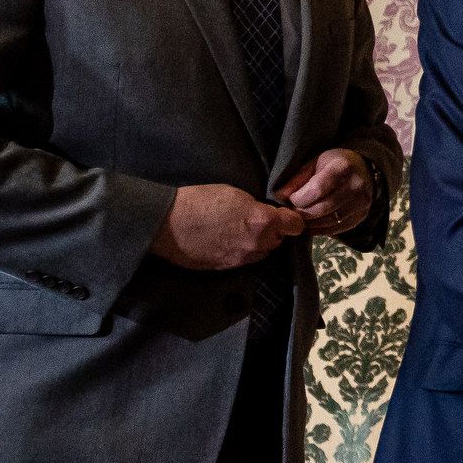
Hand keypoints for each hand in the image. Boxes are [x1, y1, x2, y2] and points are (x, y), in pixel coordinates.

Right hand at [149, 183, 305, 269]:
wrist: (166, 224)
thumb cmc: (200, 201)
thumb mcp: (236, 194)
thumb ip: (257, 208)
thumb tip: (266, 215)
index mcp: (263, 222)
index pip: (295, 225)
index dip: (292, 219)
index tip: (287, 216)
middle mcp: (256, 244)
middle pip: (278, 241)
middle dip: (273, 232)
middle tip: (259, 221)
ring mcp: (240, 259)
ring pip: (261, 253)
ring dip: (257, 244)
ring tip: (240, 232)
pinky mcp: (224, 268)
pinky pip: (242, 260)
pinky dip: (241, 252)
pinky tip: (227, 241)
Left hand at [273, 149, 374, 236]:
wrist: (361, 169)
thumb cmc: (331, 164)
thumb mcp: (313, 163)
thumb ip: (296, 179)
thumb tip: (279, 197)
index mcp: (342, 167)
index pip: (317, 189)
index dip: (299, 198)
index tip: (291, 199)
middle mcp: (356, 185)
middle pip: (322, 209)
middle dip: (301, 213)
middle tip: (292, 212)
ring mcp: (362, 202)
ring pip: (328, 222)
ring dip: (309, 223)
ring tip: (300, 218)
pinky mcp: (362, 216)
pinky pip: (336, 229)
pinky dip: (320, 230)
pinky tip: (311, 225)